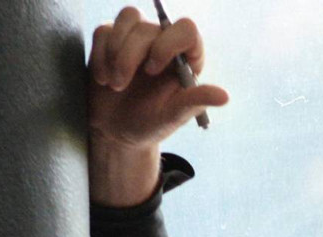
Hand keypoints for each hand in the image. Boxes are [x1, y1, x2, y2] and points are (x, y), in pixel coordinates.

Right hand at [87, 6, 228, 204]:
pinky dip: (99, 55)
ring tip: (113, 83)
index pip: (186, 28)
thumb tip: (224, 97)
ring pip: (127, 18)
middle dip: (129, 57)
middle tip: (121, 86)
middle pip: (147, 27)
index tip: (152, 69)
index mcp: (185, 56)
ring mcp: (136, 37)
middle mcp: (163, 41)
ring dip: (114, 51)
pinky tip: (103, 79)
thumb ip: (195, 102)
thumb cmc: (150, 123)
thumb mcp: (172, 117)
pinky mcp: (110, 40)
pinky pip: (103, 31)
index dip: (168, 44)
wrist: (116, 131)